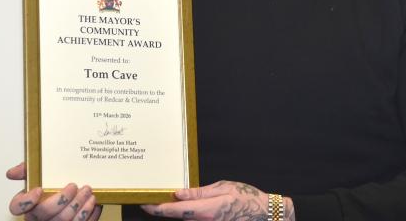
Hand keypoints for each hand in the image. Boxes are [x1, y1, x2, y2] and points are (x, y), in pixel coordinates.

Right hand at [6, 162, 101, 220]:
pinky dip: (88, 214)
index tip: (39, 189)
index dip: (26, 200)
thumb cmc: (54, 187)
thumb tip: (13, 172)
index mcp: (29, 204)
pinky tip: (93, 204)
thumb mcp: (40, 175)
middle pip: (44, 213)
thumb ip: (28, 169)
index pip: (16, 207)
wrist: (74, 193)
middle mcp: (39, 218)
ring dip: (78, 206)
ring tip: (88, 192)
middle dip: (61, 199)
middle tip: (74, 186)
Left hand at [141, 180, 293, 220]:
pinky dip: (187, 214)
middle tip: (150, 199)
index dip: (157, 208)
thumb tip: (178, 193)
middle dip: (163, 209)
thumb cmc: (244, 198)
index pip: (174, 211)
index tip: (144, 203)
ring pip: (185, 220)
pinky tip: (184, 206)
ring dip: (175, 212)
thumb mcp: (222, 188)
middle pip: (176, 217)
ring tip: (165, 201)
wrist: (261, 214)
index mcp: (205, 210)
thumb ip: (198, 193)